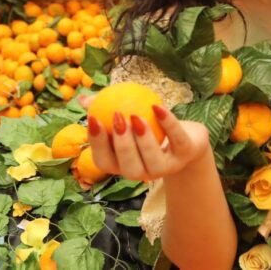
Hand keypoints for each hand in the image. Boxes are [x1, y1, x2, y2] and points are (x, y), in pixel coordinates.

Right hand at [86, 102, 210, 183]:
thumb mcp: (127, 120)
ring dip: (144, 140)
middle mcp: (143, 172)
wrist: (188, 138)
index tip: (93, 119)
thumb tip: (83, 100)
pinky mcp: (186, 155)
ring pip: (154, 162)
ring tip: (136, 116)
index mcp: (123, 164)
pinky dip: (168, 124)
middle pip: (129, 167)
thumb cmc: (150, 128)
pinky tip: (158, 107)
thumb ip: (105, 110)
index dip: (97, 143)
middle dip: (122, 145)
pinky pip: (177, 140)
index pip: (104, 161)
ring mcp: (166, 167)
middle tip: (117, 118)